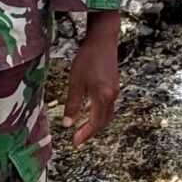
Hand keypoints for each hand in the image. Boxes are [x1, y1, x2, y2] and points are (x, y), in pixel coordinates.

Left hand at [61, 12, 122, 144]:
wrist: (103, 39)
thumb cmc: (88, 59)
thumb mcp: (76, 82)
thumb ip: (72, 104)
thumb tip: (67, 124)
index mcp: (102, 97)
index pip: (95, 123)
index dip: (85, 134)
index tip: (76, 142)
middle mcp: (112, 96)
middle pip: (103, 120)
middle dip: (91, 131)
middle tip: (78, 138)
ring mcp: (114, 90)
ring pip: (106, 112)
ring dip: (94, 121)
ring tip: (81, 126)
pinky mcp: (113, 83)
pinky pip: (107, 103)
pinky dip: (97, 110)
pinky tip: (88, 108)